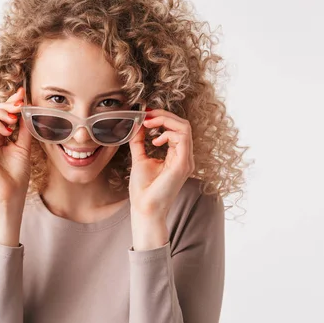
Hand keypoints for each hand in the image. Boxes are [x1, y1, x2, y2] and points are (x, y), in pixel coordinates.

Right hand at [0, 87, 31, 202]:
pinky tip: (7, 131)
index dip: (8, 101)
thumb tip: (27, 108)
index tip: (22, 94)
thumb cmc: (16, 175)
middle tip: (19, 106)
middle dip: (5, 104)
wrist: (11, 194)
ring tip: (12, 120)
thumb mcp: (23, 145)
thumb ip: (24, 128)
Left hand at [127, 108, 194, 246]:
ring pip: (184, 128)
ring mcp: (186, 160)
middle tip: (146, 115)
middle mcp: (184, 157)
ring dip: (165, 120)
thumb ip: (139, 142)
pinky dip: (168, 133)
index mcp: (177, 155)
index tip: (145, 114)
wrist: (145, 208)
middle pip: (183, 124)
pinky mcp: (183, 164)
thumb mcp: (140, 158)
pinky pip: (183, 138)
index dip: (162, 117)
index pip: (176, 128)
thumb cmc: (143, 189)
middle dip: (163, 115)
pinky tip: (154, 139)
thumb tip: (137, 125)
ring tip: (148, 124)